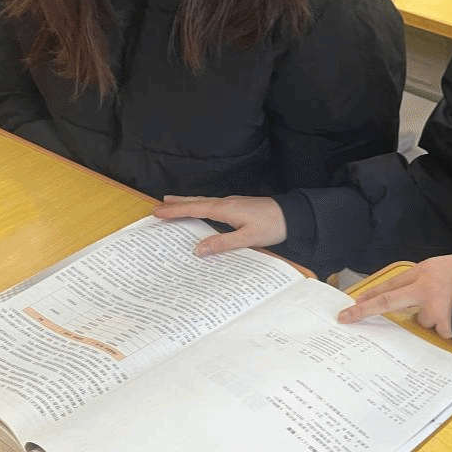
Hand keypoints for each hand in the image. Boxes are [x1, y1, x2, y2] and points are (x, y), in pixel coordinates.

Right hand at [153, 195, 286, 255]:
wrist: (293, 215)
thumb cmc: (272, 226)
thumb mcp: (247, 238)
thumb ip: (222, 243)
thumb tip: (198, 249)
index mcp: (225, 209)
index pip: (194, 209)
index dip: (175, 211)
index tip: (158, 212)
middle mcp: (226, 203)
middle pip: (195, 202)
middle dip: (176, 204)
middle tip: (157, 207)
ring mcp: (232, 203)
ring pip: (203, 202)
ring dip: (186, 203)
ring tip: (171, 202)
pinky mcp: (238, 206)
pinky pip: (212, 205)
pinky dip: (199, 206)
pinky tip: (199, 210)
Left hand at [336, 254, 451, 338]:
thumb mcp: (448, 268)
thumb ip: (427, 281)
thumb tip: (412, 301)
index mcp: (425, 271)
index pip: (391, 284)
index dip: (371, 295)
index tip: (351, 305)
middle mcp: (425, 289)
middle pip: (389, 301)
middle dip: (364, 310)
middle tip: (345, 318)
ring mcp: (434, 309)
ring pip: (423, 320)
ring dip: (435, 317)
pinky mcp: (446, 325)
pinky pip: (442, 330)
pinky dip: (451, 326)